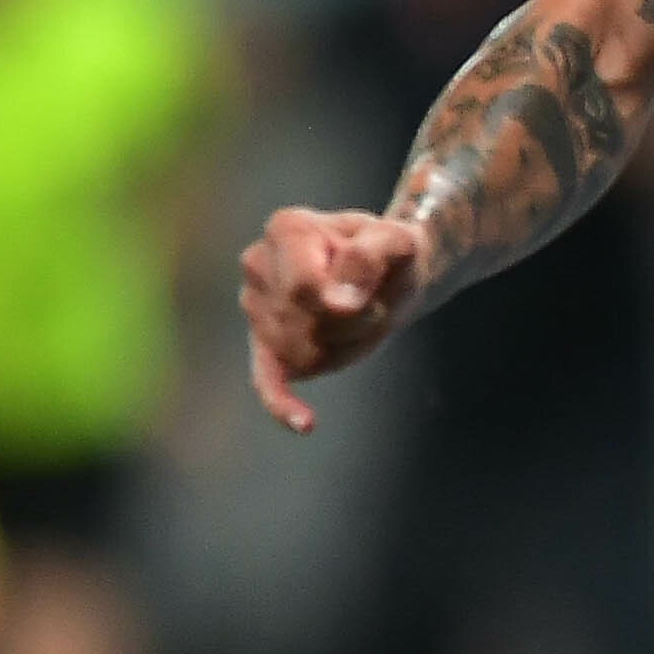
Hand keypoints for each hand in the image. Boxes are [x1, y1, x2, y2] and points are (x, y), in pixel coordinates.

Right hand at [239, 205, 430, 432]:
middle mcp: (259, 264)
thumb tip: (338, 302)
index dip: (347, 300)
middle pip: (306, 321)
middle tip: (372, 301)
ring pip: (303, 351)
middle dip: (353, 322)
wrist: (390, 269)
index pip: (305, 288)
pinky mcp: (266, 345)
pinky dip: (283, 403)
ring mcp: (255, 307)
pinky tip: (305, 424)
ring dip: (345, 345)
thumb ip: (371, 256)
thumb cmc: (390, 250)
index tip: (372, 293)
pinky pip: (266, 378)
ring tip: (357, 315)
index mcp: (285, 229)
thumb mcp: (397, 241)